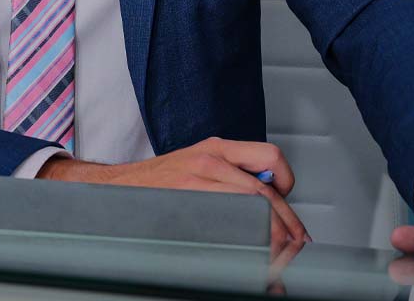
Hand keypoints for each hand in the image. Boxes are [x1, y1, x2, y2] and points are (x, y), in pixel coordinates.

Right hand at [38, 136, 310, 250]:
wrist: (117, 189)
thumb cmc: (160, 181)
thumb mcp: (199, 163)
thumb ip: (231, 174)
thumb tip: (268, 202)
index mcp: (217, 148)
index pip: (270, 159)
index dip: (288, 185)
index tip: (290, 209)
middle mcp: (211, 160)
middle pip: (265, 192)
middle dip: (287, 224)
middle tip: (296, 244)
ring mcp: (198, 183)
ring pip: (251, 210)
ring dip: (273, 239)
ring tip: (279, 260)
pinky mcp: (187, 205)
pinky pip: (228, 228)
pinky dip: (246, 249)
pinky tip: (250, 264)